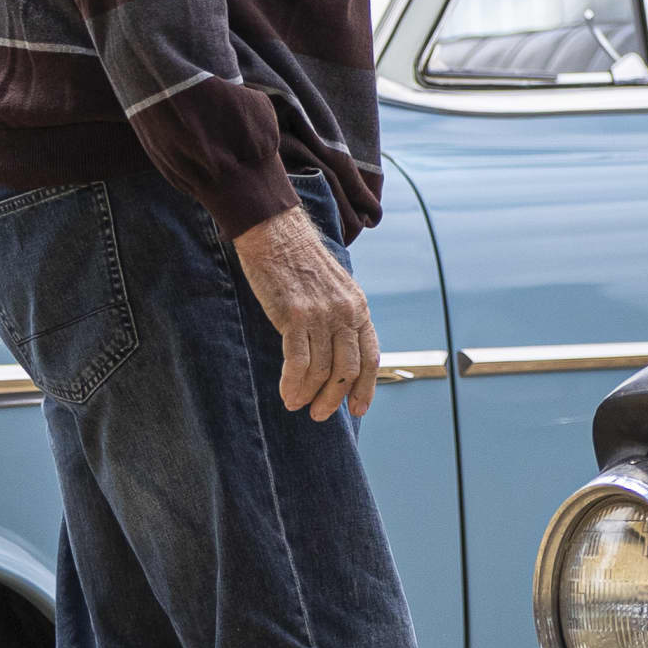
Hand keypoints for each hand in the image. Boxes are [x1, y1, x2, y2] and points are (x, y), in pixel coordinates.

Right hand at [232, 203, 378, 421]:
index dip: (366, 387)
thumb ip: (341, 317)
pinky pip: (298, 363)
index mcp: (359, 307)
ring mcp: (321, 315)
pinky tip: (286, 393)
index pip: (370, 357)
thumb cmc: (300, 262)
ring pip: (322, 371)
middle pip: (347, 370)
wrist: (277, 233)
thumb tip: (338, 354)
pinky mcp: (295, 316)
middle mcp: (345, 313)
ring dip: (309, 395)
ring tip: (296, 405)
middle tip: (320, 414)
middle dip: (334, 398)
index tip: (358, 408)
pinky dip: (292, 384)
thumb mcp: (335, 288)